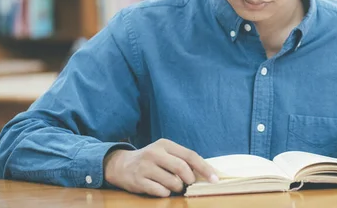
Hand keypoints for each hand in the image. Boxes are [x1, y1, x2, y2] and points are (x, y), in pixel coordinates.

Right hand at [104, 138, 218, 196]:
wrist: (121, 165)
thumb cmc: (150, 160)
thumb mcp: (165, 153)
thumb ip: (182, 159)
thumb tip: (206, 172)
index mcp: (165, 144)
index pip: (190, 155)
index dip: (204, 168)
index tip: (215, 179)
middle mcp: (155, 153)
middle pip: (182, 168)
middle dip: (190, 179)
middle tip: (189, 183)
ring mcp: (145, 167)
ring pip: (172, 182)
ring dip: (177, 187)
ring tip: (173, 185)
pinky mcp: (138, 181)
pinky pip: (160, 191)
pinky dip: (165, 192)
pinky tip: (161, 188)